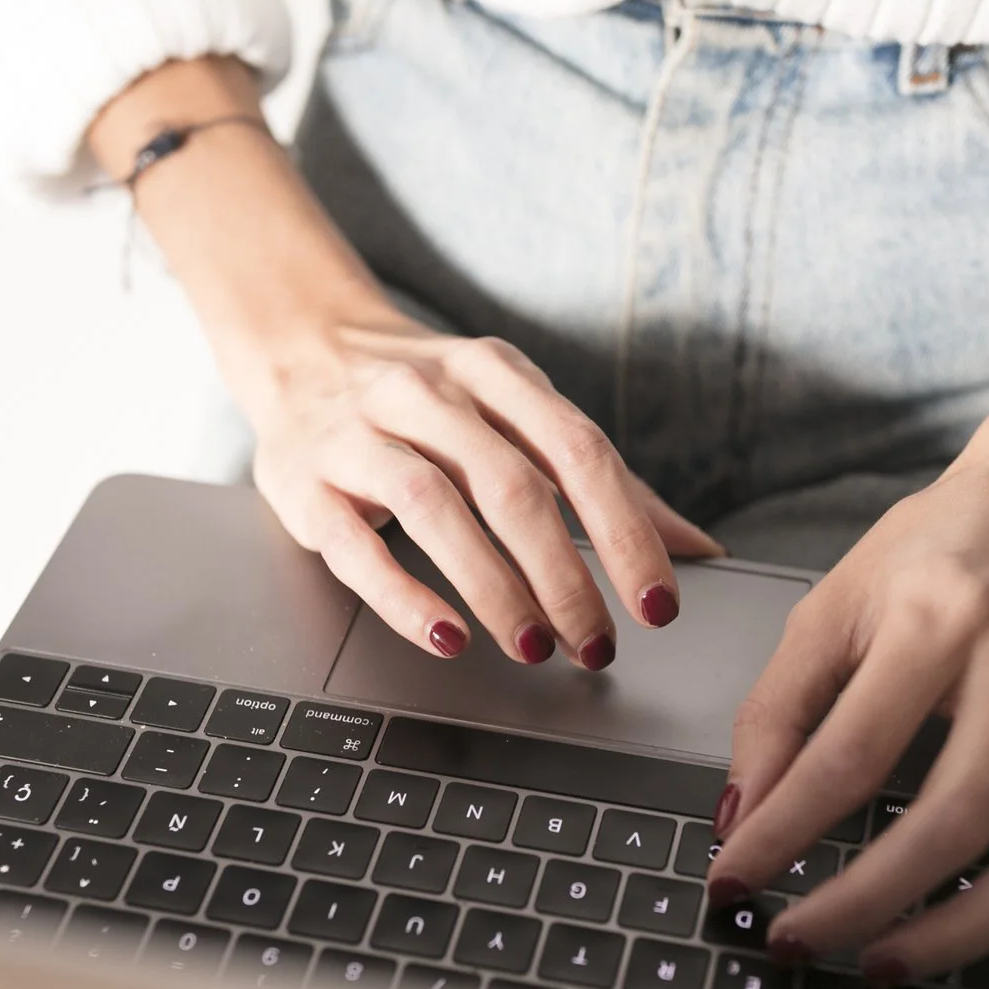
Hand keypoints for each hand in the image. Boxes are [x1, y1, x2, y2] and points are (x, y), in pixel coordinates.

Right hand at [246, 310, 721, 664]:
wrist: (295, 343)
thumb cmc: (429, 396)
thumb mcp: (515, 409)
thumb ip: (598, 476)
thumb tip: (694, 547)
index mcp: (494, 372)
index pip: (576, 450)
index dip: (624, 531)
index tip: (656, 603)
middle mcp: (426, 393)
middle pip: (510, 484)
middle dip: (564, 574)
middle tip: (596, 644)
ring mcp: (358, 435)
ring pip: (433, 507)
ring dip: (492, 584)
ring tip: (532, 645)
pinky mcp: (304, 483)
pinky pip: (355, 546)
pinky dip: (403, 596)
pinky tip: (446, 636)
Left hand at [703, 263, 988, 988]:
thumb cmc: (942, 546)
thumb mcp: (835, 598)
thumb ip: (779, 706)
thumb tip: (741, 816)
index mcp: (942, 619)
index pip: (849, 754)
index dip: (782, 832)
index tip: (732, 884)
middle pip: (954, 821)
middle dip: (863, 902)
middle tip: (796, 943)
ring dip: (968, 933)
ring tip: (891, 964)